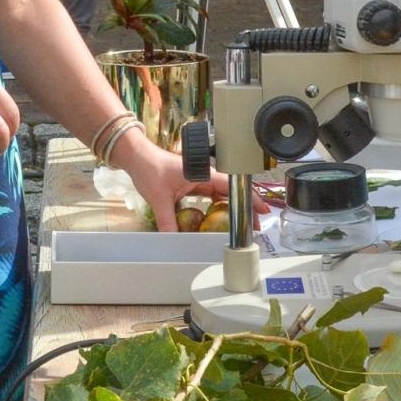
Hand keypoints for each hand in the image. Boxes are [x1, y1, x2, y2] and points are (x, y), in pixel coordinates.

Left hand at [115, 132, 268, 231]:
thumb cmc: (150, 169)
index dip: (250, 198)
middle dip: (246, 207)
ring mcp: (201, 179)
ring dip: (235, 207)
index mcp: (204, 174)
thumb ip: (168, 222)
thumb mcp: (159, 198)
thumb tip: (173, 242)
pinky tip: (224, 218)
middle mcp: (206, 175)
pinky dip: (221, 206)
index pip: (233, 186)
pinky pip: (213, 196)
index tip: (262, 211)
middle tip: (255, 226)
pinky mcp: (194, 183)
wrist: (138, 158)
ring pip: (224, 194)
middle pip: (233, 191)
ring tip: (244, 224)